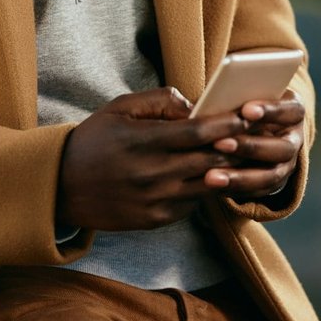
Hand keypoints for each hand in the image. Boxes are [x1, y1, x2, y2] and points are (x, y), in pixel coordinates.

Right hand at [57, 87, 247, 231]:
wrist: (60, 188)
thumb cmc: (92, 141)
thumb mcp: (118, 109)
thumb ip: (157, 101)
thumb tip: (192, 103)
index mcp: (144, 142)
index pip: (198, 132)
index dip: (227, 125)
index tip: (247, 116)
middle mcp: (152, 173)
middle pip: (210, 160)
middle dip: (238, 148)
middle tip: (260, 136)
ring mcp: (155, 200)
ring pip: (207, 186)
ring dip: (229, 172)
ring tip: (248, 158)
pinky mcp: (155, 219)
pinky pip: (192, 204)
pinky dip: (206, 190)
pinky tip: (216, 178)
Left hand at [205, 90, 304, 201]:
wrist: (254, 126)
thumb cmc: (245, 103)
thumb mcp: (245, 96)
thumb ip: (233, 99)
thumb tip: (203, 106)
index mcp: (294, 111)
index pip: (290, 110)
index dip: (271, 111)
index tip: (245, 110)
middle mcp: (295, 140)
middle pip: (282, 148)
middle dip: (250, 147)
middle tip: (219, 144)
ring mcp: (288, 164)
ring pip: (271, 176)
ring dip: (240, 177)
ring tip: (211, 176)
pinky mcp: (274, 184)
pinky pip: (258, 192)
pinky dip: (235, 189)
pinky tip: (211, 186)